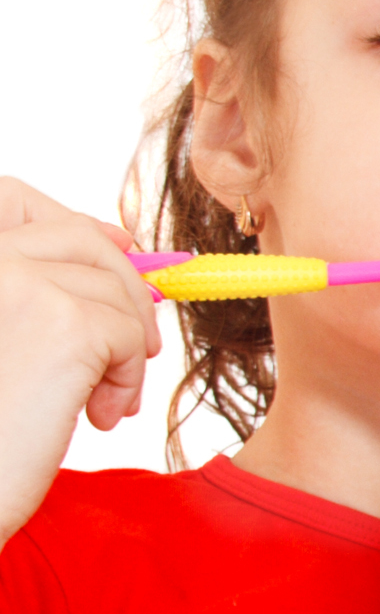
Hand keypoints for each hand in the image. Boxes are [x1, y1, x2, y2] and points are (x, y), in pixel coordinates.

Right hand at [0, 179, 165, 538]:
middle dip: (121, 288)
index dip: (74, 221)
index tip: (122, 251)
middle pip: (78, 237)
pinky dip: (126, 376)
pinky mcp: (61, 321)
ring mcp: (15, 280)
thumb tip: (121, 241)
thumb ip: (43, 283)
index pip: (13, 198)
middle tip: (133, 350)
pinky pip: (127, 332)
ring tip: (97, 400)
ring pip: (115, 290)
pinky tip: (96, 415)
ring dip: (123, 350)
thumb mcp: (7, 333)